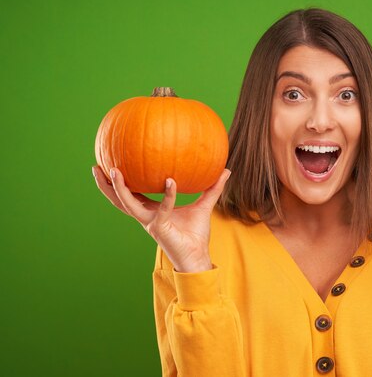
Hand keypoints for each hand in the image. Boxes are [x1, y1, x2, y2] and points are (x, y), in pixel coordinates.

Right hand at [92, 165, 230, 272]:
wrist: (198, 256)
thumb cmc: (197, 234)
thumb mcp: (205, 205)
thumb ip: (213, 188)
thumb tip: (225, 170)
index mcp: (151, 211)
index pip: (131, 194)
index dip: (119, 182)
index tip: (111, 164)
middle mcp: (146, 217)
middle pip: (119, 200)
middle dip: (105, 185)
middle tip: (96, 166)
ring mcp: (151, 223)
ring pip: (128, 204)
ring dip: (120, 188)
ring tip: (115, 170)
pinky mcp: (160, 228)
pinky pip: (162, 209)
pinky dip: (167, 196)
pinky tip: (170, 181)